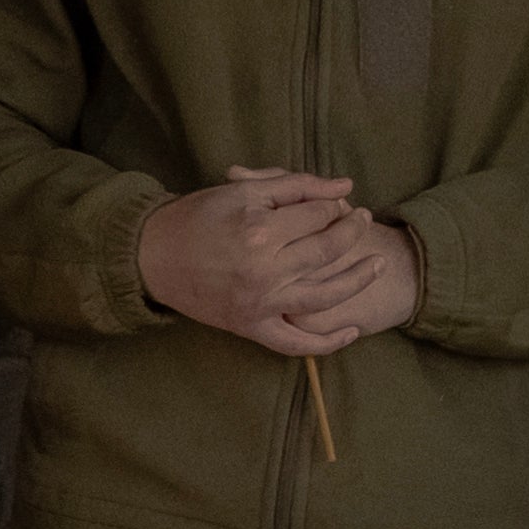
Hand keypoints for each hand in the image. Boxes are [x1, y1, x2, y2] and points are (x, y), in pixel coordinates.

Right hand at [138, 166, 410, 356]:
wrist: (150, 257)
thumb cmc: (194, 218)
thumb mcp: (240, 191)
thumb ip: (294, 185)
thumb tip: (345, 186)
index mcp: (258, 232)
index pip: (318, 216)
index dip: (334, 205)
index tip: (338, 202)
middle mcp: (263, 271)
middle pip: (328, 250)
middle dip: (351, 231)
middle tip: (362, 220)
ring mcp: (259, 304)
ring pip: (325, 296)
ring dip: (358, 279)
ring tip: (378, 263)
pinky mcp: (251, 326)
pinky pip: (295, 343)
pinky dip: (327, 342)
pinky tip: (352, 331)